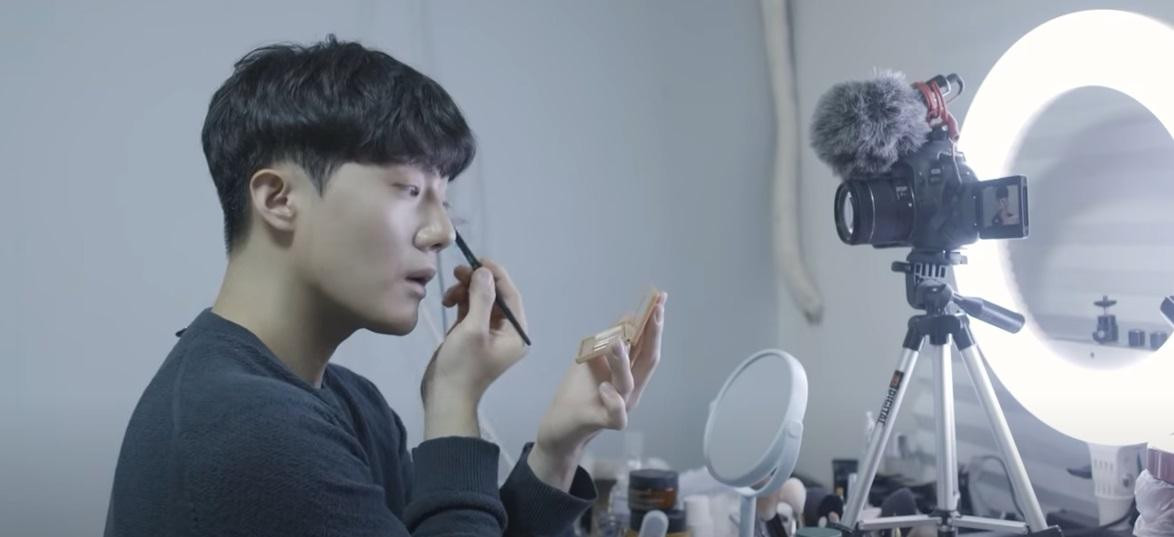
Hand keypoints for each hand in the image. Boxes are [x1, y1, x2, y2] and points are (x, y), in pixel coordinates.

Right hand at [421, 260, 528, 438]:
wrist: (443, 397)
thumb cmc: (462, 365)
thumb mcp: (473, 329)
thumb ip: (481, 298)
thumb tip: (485, 271)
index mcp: (516, 334)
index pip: (511, 296)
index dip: (497, 275)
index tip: (479, 259)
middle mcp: (506, 333)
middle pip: (496, 297)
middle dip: (478, 282)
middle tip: (458, 271)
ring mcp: (488, 335)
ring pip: (480, 302)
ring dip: (466, 291)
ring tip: (448, 291)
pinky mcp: (471, 336)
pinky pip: (470, 311)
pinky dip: (460, 302)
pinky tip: (447, 300)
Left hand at [530, 292, 666, 488]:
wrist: (558, 425)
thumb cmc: (578, 392)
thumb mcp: (593, 360)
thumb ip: (610, 340)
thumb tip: (629, 316)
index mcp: (629, 371)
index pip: (646, 344)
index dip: (654, 322)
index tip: (661, 297)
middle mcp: (630, 388)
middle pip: (648, 360)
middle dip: (653, 334)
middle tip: (655, 310)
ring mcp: (620, 406)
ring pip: (629, 383)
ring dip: (622, 362)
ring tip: (616, 344)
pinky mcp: (604, 422)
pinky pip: (617, 415)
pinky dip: (614, 402)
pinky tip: (605, 388)